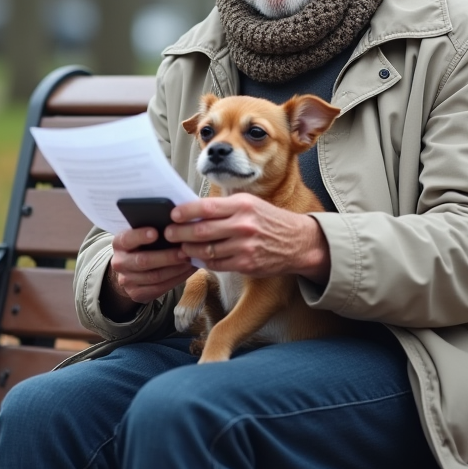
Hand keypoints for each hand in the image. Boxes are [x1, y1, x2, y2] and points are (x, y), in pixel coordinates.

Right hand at [102, 227, 194, 319]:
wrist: (130, 270)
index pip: (127, 239)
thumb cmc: (142, 245)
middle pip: (144, 261)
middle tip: (184, 251)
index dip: (140, 236)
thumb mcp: (140, 235)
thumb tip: (176, 224)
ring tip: (190, 261)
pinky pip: (159, 288)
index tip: (155, 232)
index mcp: (119, 243)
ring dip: (175, 269)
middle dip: (167, 257)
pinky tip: (187, 271)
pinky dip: (176, 279)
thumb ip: (153, 229)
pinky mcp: (137, 294)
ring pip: (154, 277)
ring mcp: (126, 280)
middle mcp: (120, 262)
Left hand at [164, 194, 330, 284]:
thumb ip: (224, 207)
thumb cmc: (269, 220)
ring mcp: (245, 247)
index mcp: (242, 205)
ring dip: (189, 250)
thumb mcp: (250, 204)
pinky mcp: (246, 264)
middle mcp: (243, 225)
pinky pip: (217, 264)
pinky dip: (204, 261)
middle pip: (201, 230)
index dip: (185, 212)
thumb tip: (193, 210)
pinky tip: (198, 258)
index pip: (206, 207)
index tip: (172, 214)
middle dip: (180, 233)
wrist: (299, 242)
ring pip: (206, 250)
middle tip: (168, 234)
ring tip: (181, 247)